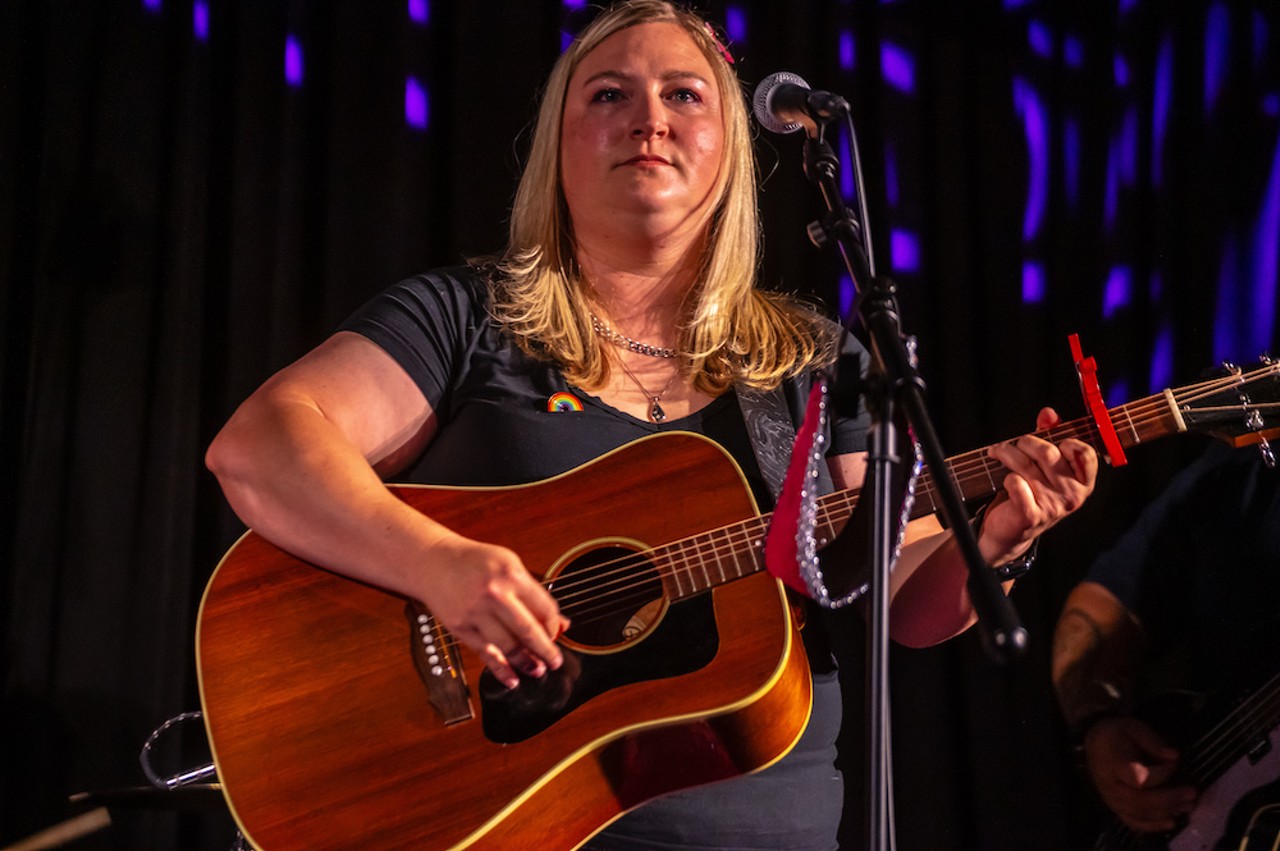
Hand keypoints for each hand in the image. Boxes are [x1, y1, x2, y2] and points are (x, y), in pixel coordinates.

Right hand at [418, 533, 568, 689]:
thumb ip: (533, 594)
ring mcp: (475, 612)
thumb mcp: (508, 566)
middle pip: (528, 630)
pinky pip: (485, 653)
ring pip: (508, 645)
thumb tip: (561, 624)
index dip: (554, 625)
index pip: (544, 607)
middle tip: (556, 662)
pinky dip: (501, 669)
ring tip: (537, 670)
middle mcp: (494, 593)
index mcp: (512, 574)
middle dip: (546, 650)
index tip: (556, 633)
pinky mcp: (460, 627)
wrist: (433, 561)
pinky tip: (512, 679)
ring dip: (525, 662)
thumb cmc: (475, 562)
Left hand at [981, 407, 1097, 563]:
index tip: (1051, 441)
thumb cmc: (1031, 491)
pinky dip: (1006, 478)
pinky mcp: (1031, 515)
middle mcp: (1072, 495)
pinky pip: (1015, 483)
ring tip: (996, 452)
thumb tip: (1049, 413)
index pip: (1086, 453)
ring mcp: (1053, 507)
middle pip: (1048, 452)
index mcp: (1083, 482)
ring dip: (1005, 453)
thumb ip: (1050, 436)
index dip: (1067, 441)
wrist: (1011, 530)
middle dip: (1025, 442)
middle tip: (1012, 444)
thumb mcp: (1044, 465)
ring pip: (1025, 464)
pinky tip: (1004, 480)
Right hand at [1083, 716, 1196, 832]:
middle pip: (1140, 800)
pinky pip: (1133, 822)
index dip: (1160, 775)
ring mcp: (1111, 799)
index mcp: (1113, 763)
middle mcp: (1110, 785)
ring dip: (1166, 812)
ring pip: (1139, 813)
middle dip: (1169, 799)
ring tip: (1188, 806)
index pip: (1137, 778)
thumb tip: (1174, 757)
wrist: (1095, 743)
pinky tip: (1171, 822)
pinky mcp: (1115, 807)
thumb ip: (1153, 742)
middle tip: (1192, 793)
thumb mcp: (1134, 728)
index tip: (1175, 766)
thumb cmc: (1117, 734)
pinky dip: (1153, 825)